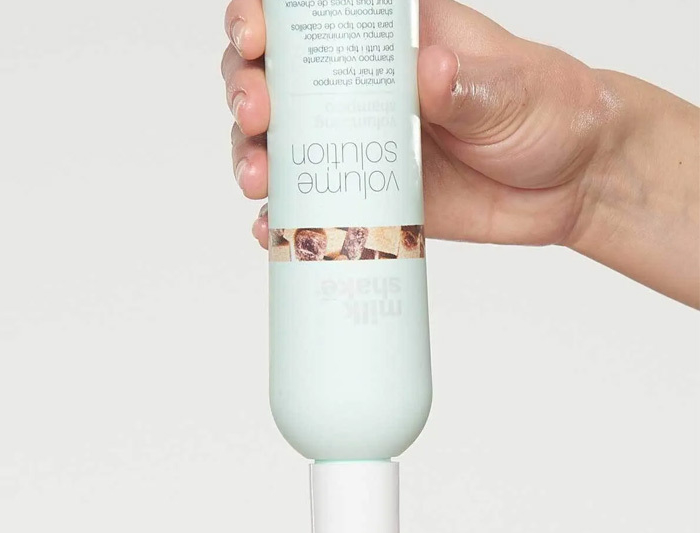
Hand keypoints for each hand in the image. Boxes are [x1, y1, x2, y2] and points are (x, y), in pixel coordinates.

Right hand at [222, 0, 699, 306]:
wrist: (569, 185)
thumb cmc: (548, 111)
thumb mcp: (515, 88)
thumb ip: (469, 86)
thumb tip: (430, 74)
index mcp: (393, 37)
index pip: (311, 13)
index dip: (263, 16)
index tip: (254, 35)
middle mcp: (363, 87)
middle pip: (277, 78)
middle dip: (246, 89)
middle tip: (255, 111)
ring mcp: (358, 145)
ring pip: (282, 144)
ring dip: (253, 157)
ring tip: (257, 176)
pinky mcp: (366, 197)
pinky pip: (312, 207)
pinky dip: (284, 219)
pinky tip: (272, 227)